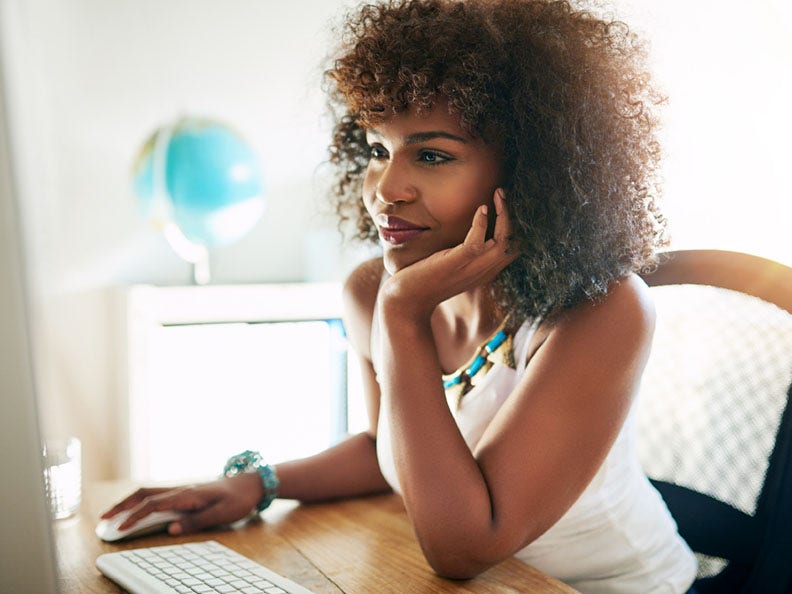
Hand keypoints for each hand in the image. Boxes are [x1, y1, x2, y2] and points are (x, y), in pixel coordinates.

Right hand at [100, 473, 262, 534]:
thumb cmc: (238, 499)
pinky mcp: (185, 492)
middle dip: (121, 505)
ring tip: (112, 514)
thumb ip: (195, 522)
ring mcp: (182, 489)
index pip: (154, 505)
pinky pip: (157, 494)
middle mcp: (181, 489)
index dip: (135, 517)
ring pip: (149, 492)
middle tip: (102, 519)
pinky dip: (141, 500)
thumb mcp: (221, 514)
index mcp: (188, 494)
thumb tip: (170, 529)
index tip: (119, 528)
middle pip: (144, 494)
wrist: (252, 483)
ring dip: (128, 501)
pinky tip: (135, 508)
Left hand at [381, 188, 516, 317]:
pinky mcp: (455, 264)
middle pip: (514, 243)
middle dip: (514, 215)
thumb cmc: (426, 280)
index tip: (506, 205)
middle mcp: (483, 271)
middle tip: (503, 193)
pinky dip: (482, 223)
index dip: (516, 226)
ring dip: (504, 214)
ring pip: (503, 242)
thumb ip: (465, 253)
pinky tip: (480, 208)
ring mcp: (470, 268)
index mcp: (485, 271)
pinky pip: (476, 243)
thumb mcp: (453, 265)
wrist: (406, 301)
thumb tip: (469, 231)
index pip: (514, 249)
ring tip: (498, 194)